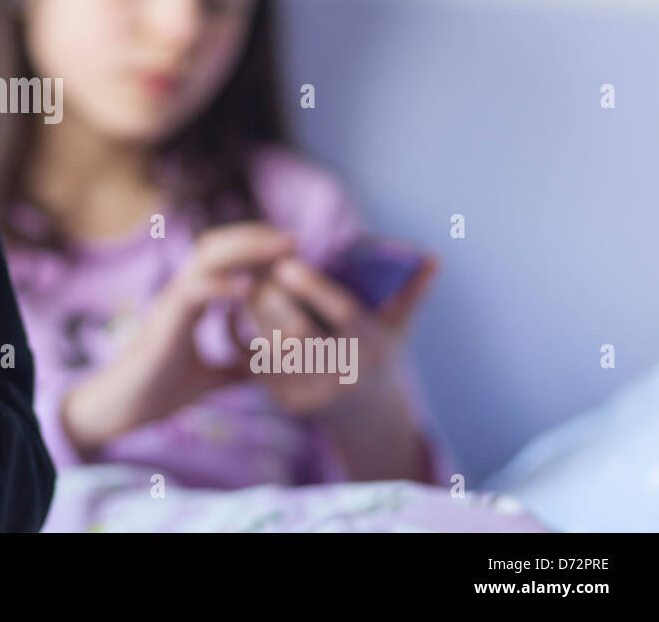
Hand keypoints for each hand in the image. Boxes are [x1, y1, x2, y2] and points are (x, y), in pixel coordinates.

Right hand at [62, 222, 295, 453]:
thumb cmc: (163, 391)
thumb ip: (239, 369)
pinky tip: (250, 288)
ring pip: (207, 258)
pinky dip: (223, 286)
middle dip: (254, 238)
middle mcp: (181, 293)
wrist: (129, 406)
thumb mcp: (214, 378)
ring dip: (245, 250)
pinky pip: (195, 291)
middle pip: (217, 246)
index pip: (224, 260)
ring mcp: (173, 301)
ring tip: (278, 249)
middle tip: (292, 240)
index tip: (290, 252)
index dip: (255, 251)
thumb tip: (271, 375)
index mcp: (191, 302)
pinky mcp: (167, 318)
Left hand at [226, 253, 438, 415]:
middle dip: (273, 299)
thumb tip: (434, 258)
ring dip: (255, 315)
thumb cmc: (381, 355)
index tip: (287, 263)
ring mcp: (318, 394)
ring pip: (274, 349)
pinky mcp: (291, 404)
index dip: (312, 287)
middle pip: (298, 333)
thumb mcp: (398, 326)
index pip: (343, 314)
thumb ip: (411, 291)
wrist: (369, 417)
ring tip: (248, 288)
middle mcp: (347, 376)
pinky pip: (261, 366)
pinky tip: (242, 314)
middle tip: (257, 272)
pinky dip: (248, 338)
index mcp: (374, 350)